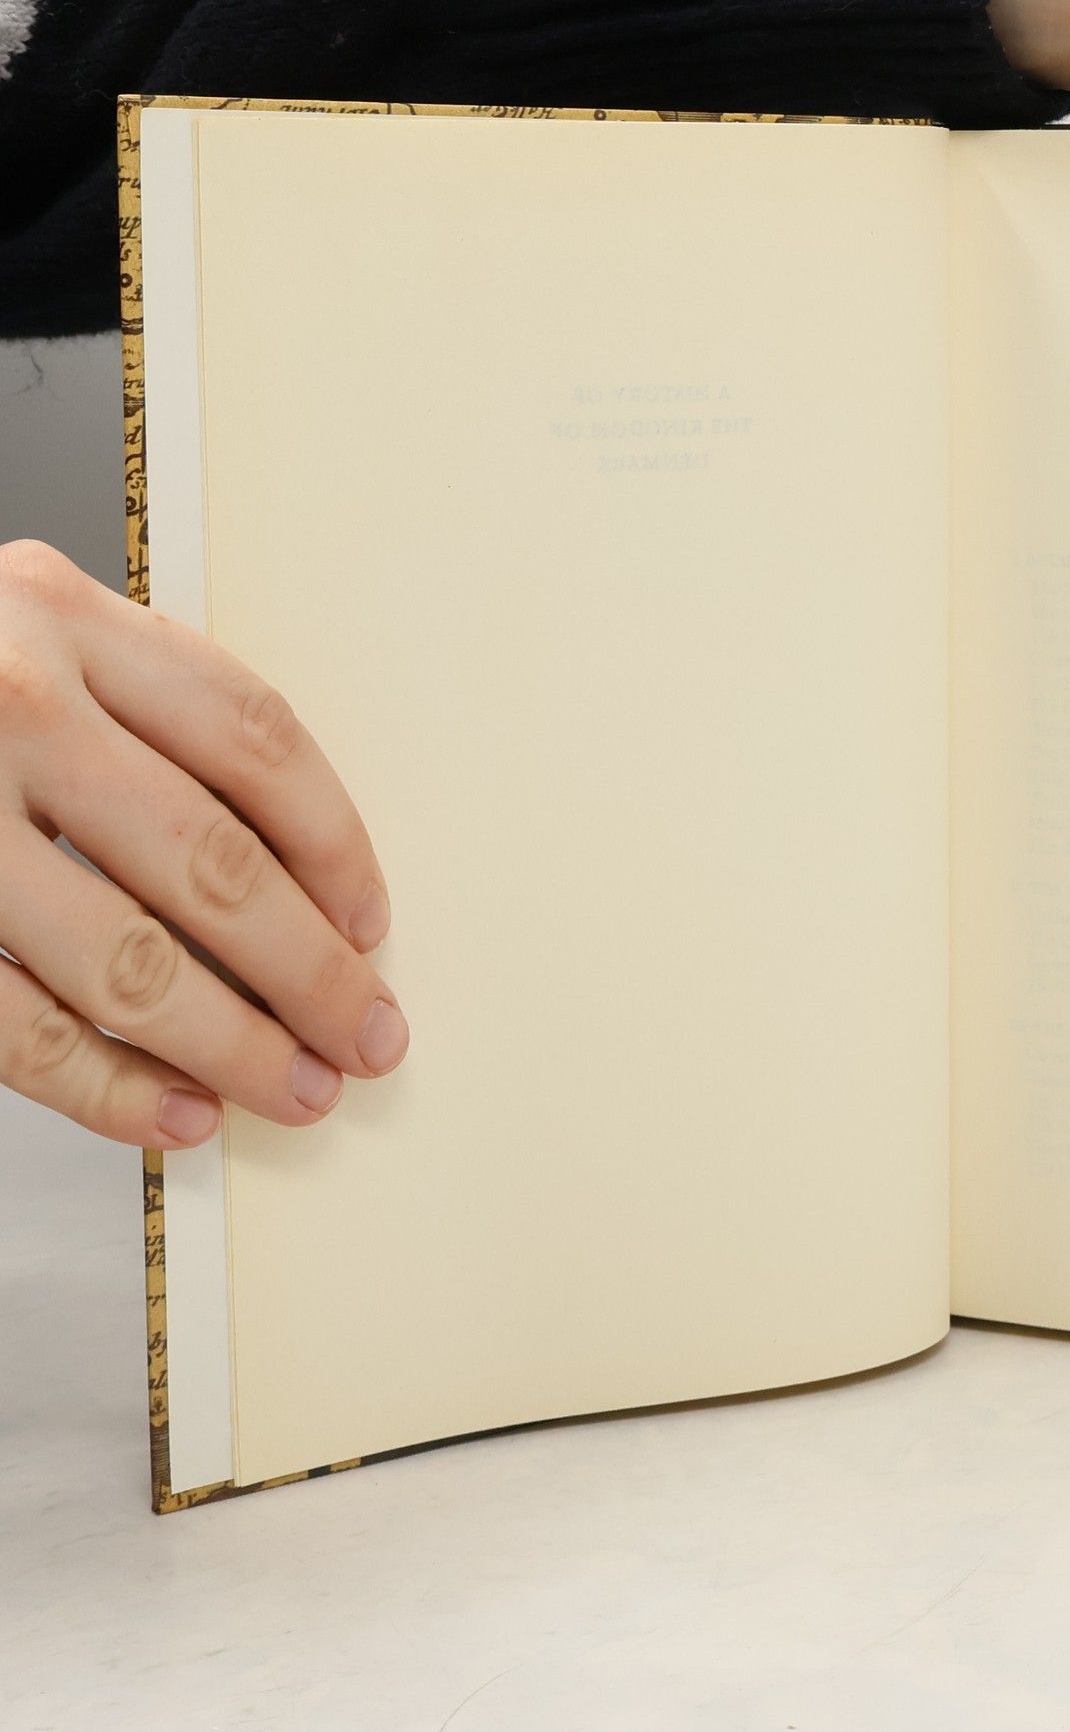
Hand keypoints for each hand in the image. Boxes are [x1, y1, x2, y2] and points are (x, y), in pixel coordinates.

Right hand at [0, 540, 406, 1150]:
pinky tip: (174, 1116)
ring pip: (122, 958)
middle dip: (308, 972)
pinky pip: (10, 1022)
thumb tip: (290, 876)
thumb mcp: (18, 634)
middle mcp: (2, 701)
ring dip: (230, 1044)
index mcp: (60, 616)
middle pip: (211, 862)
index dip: (334, 845)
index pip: (257, 739)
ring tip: (296, 1090)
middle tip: (366, 1035)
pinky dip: (104, 1086)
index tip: (370, 922)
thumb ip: (131, 710)